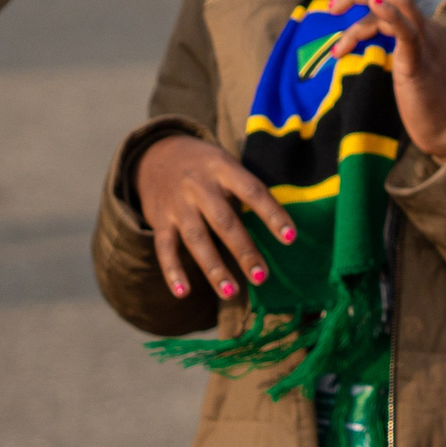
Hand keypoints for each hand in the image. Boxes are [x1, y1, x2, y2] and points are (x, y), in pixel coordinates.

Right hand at [135, 134, 295, 302]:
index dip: (272, 214)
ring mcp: (177, 204)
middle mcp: (199, 186)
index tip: (290, 238)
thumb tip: (280, 226)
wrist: (155, 154)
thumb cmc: (206, 166)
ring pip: (196, 239)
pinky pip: (164, 248)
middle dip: (244, 251)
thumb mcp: (226, 164)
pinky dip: (173, 271)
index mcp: (223, 169)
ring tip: (230, 292)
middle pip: (224, 221)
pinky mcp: (159, 220)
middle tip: (262, 278)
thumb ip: (246, 189)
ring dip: (213, 268)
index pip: (253, 191)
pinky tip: (183, 293)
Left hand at [315, 0, 445, 159]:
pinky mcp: (419, 60)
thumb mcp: (408, 70)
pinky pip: (406, 29)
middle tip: (331, 3)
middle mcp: (426, 29)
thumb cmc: (428, 105)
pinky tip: (374, 3)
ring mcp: (425, 42)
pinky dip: (389, 13)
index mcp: (423, 30)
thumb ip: (394, 53)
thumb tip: (369, 47)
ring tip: (332, 8)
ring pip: (398, 1)